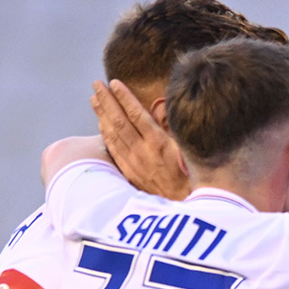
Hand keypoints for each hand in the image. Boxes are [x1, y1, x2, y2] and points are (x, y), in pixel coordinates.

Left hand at [92, 80, 189, 199]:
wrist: (185, 205)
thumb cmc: (193, 176)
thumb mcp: (190, 150)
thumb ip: (177, 129)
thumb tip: (165, 109)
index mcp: (159, 143)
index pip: (136, 114)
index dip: (124, 97)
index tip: (115, 82)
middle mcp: (142, 151)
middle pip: (119, 121)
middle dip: (107, 101)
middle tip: (97, 84)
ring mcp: (133, 163)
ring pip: (112, 134)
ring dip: (101, 115)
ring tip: (94, 99)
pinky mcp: (130, 173)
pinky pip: (113, 150)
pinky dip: (105, 134)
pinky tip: (101, 123)